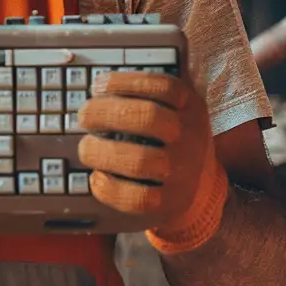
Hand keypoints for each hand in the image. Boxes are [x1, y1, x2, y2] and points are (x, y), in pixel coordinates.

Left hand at [76, 70, 222, 237]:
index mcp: (192, 108)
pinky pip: (135, 198)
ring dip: (101, 152)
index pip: (164, 87)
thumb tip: (98, 87)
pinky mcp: (169, 202)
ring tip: (86, 148)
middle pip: (147, 118)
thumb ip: (148, 97)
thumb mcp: (176, 113)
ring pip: (138, 160)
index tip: (99, 84)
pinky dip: (108, 188)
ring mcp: (182, 172)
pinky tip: (97, 177)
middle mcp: (191, 137)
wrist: (200, 189)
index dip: (127, 82)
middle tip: (84, 116)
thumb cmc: (173, 143)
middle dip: (105, 113)